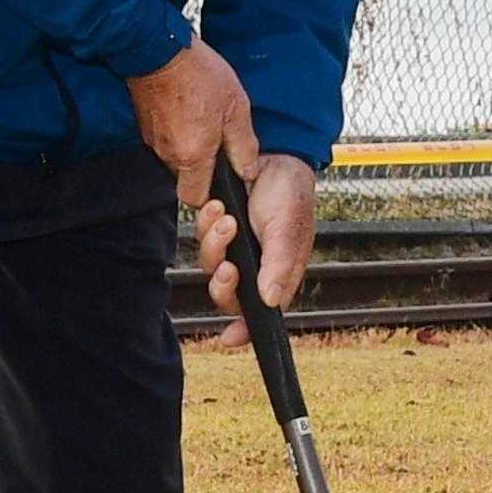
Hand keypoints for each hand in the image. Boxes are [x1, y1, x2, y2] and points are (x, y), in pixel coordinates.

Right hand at [127, 39, 256, 207]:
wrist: (158, 49)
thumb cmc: (197, 75)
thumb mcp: (236, 108)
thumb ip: (243, 145)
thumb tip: (249, 170)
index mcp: (192, 155)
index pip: (195, 198)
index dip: (209, 195)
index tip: (222, 180)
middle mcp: (168, 153)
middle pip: (185, 177)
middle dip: (203, 165)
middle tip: (219, 140)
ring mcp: (153, 139)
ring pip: (175, 156)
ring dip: (191, 145)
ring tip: (205, 118)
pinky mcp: (145, 124)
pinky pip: (166, 138)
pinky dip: (178, 130)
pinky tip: (190, 109)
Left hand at [194, 151, 317, 344]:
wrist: (274, 154)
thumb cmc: (290, 192)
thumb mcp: (289, 227)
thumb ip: (280, 264)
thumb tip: (271, 301)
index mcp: (278, 274)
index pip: (261, 313)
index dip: (245, 330)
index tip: (230, 338)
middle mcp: (255, 267)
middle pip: (228, 294)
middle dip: (223, 281)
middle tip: (228, 263)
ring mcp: (234, 249)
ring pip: (211, 265)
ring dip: (214, 243)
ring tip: (227, 216)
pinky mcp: (217, 230)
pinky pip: (201, 239)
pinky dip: (206, 225)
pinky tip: (218, 206)